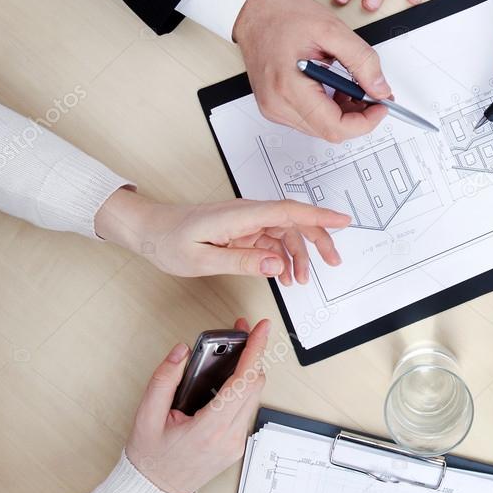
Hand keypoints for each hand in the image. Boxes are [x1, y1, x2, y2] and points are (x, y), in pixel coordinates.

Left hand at [94, 188, 350, 285]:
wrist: (148, 230)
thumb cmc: (168, 241)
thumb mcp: (202, 259)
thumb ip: (243, 261)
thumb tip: (277, 264)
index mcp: (240, 215)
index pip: (288, 212)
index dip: (319, 216)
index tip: (344, 220)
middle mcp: (248, 213)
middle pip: (294, 221)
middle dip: (318, 239)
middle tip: (334, 262)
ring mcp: (246, 221)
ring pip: (285, 233)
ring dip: (298, 255)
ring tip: (301, 280)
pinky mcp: (243, 229)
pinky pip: (271, 240)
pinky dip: (282, 257)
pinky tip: (284, 274)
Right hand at [126, 318, 268, 492]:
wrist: (154, 491)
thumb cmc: (149, 458)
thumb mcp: (146, 416)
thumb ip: (163, 380)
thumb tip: (180, 352)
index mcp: (209, 430)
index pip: (242, 382)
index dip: (255, 350)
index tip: (261, 329)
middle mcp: (229, 437)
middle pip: (255, 385)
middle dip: (253, 353)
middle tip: (242, 333)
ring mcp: (236, 443)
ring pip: (255, 396)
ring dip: (249, 371)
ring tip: (235, 351)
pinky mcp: (237, 445)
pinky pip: (248, 408)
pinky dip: (243, 388)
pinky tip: (229, 377)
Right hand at [233, 0, 389, 141]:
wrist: (254, 10)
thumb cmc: (283, 15)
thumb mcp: (332, 30)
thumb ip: (362, 61)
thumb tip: (380, 89)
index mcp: (288, 88)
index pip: (335, 127)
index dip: (365, 122)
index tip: (381, 106)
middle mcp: (277, 105)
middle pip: (330, 131)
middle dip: (358, 115)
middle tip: (372, 92)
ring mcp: (274, 109)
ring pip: (322, 128)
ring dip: (344, 112)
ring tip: (350, 84)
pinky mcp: (275, 107)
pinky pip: (311, 120)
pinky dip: (330, 108)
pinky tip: (335, 87)